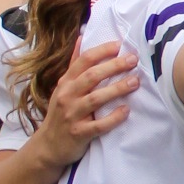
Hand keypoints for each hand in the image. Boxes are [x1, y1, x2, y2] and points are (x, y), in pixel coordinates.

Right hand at [33, 40, 136, 164]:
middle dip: (113, 66)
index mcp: (66, 83)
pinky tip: (126, 111)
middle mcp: (67, 96)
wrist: (48, 146)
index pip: (83, 61)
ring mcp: (72, 115)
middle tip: (133, 60)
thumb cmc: (62, 112)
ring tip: (135, 82)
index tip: (120, 45)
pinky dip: (113, 118)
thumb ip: (75, 64)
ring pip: (95, 99)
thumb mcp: (64, 87)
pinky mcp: (78, 133)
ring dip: (116, 89)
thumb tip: (82, 37)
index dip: (102, 51)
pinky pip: (98, 125)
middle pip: (91, 77)